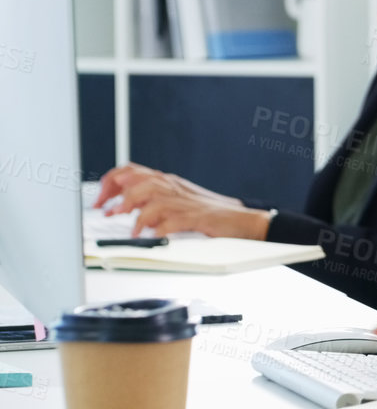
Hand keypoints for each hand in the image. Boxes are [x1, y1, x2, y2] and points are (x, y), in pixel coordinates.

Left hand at [94, 163, 269, 238]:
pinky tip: (152, 236)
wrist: (244, 221)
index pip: (131, 171)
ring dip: (135, 212)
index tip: (100, 200)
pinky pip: (171, 220)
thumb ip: (154, 199)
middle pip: (137, 180)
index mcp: (169, 182)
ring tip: (129, 227)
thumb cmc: (213, 213)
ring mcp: (185, 201)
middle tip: (107, 213)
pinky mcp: (196, 217)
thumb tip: (125, 204)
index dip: (110, 184)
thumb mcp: (179, 201)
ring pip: (151, 196)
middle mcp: (174, 187)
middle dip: (116, 196)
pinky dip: (158, 229)